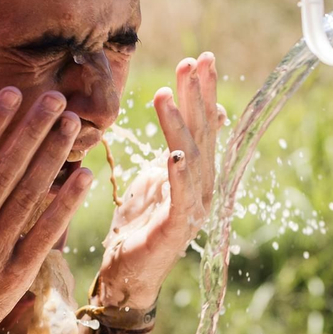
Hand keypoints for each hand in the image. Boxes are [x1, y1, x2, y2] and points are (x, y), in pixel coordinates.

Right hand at [0, 88, 94, 333]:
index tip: (14, 94)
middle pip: (2, 173)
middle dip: (31, 132)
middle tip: (55, 99)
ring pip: (25, 199)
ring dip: (51, 159)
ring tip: (70, 126)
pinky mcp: (12, 281)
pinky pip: (43, 236)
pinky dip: (63, 206)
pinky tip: (82, 177)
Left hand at [95, 54, 226, 310]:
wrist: (128, 275)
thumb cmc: (140, 225)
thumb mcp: (156, 177)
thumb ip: (175, 147)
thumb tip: (195, 115)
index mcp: (198, 174)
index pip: (204, 124)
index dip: (203, 91)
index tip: (199, 58)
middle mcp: (203, 187)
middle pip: (203, 134)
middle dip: (198, 96)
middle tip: (193, 61)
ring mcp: (193, 208)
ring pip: (190, 158)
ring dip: (179, 125)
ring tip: (165, 94)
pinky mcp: (176, 227)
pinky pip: (179, 195)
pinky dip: (178, 173)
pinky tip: (173, 152)